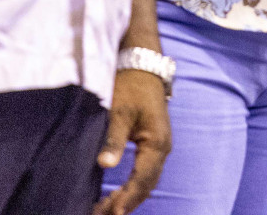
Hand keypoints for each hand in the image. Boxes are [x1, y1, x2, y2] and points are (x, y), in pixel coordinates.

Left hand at [92, 68, 171, 214]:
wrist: (143, 66)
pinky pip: (145, 172)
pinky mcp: (153, 144)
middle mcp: (162, 148)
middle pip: (147, 184)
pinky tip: (118, 195)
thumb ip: (113, 138)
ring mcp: (160, 146)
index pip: (142, 178)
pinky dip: (133, 187)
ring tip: (106, 210)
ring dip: (129, 197)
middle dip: (127, 202)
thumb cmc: (131, 86)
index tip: (113, 213)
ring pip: (147, 180)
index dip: (128, 197)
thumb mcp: (120, 111)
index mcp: (157, 142)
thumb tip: (104, 164)